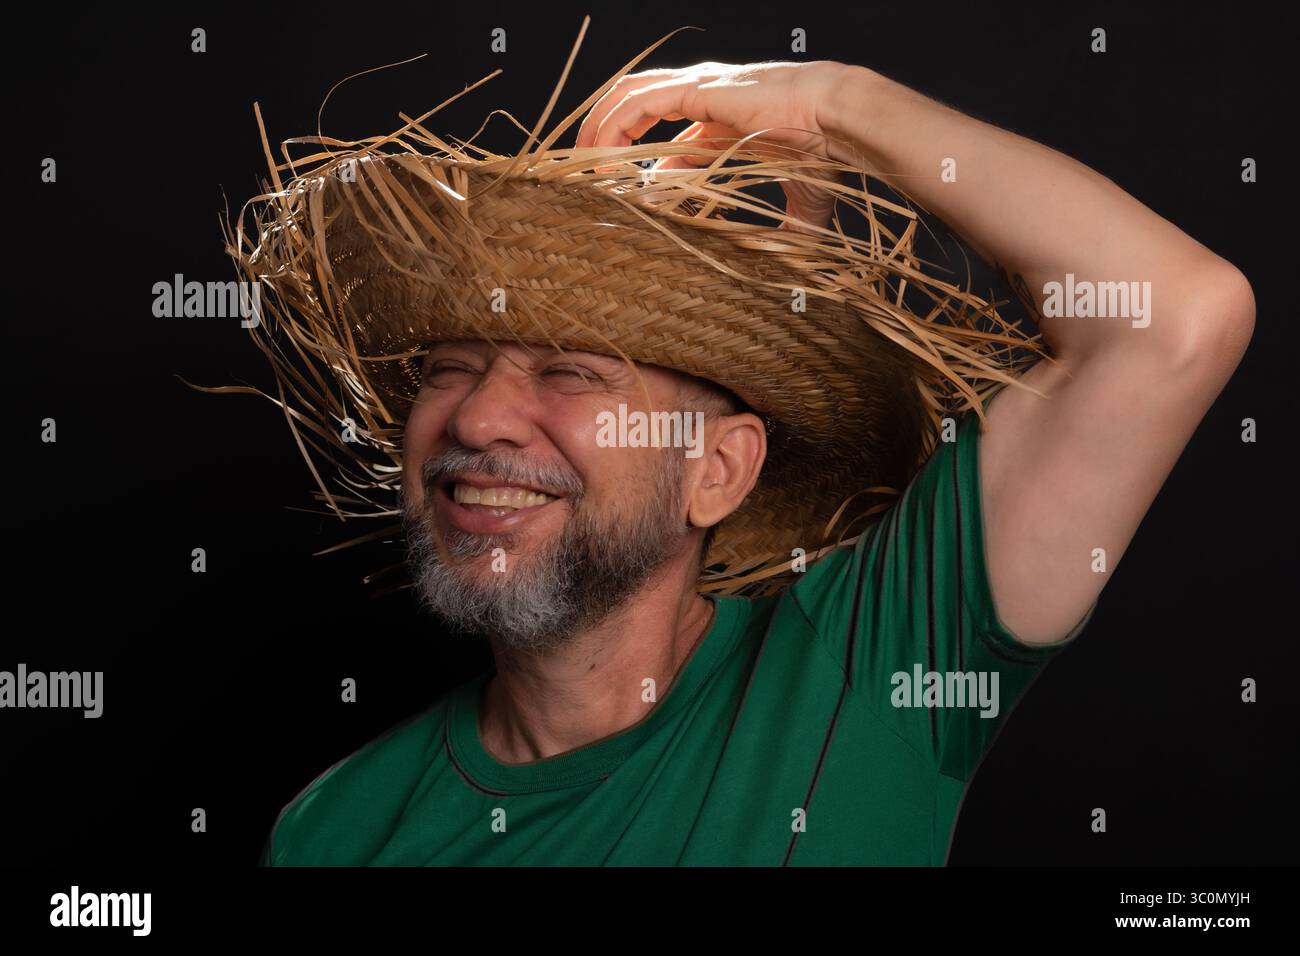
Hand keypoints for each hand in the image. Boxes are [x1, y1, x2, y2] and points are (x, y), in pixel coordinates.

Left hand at [575, 60, 848, 233]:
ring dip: (598, 126)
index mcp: (722, 112)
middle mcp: (703, 93)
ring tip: (581, 163)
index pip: (664, 124)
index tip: (626, 191)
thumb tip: (791, 256)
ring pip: (626, 94)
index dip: (640, 155)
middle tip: (586, 169)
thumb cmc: (825, 150)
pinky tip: (599, 156)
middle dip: (605, 129)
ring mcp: (696, 87)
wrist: (837, 115)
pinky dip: (611, 126)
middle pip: (636, 99)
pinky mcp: (694, 90)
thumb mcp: (800, 195)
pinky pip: (636, 104)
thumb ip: (788, 223)